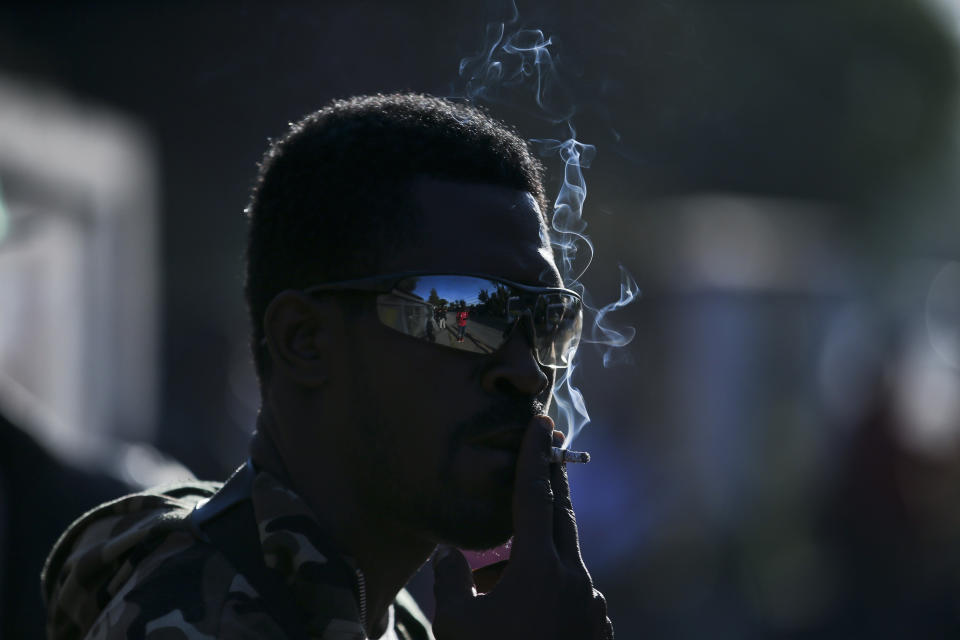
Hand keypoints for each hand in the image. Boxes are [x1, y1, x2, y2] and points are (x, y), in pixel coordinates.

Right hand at [432, 416, 613, 639]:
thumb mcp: (456, 627)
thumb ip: (451, 582)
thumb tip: (452, 558)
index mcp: (540, 568)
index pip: (535, 497)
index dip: (533, 457)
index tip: (539, 422)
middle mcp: (575, 578)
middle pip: (559, 518)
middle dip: (546, 487)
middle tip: (541, 454)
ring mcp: (591, 606)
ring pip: (563, 560)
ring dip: (532, 555)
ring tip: (491, 582)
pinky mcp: (598, 630)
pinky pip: (573, 590)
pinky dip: (548, 584)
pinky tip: (522, 609)